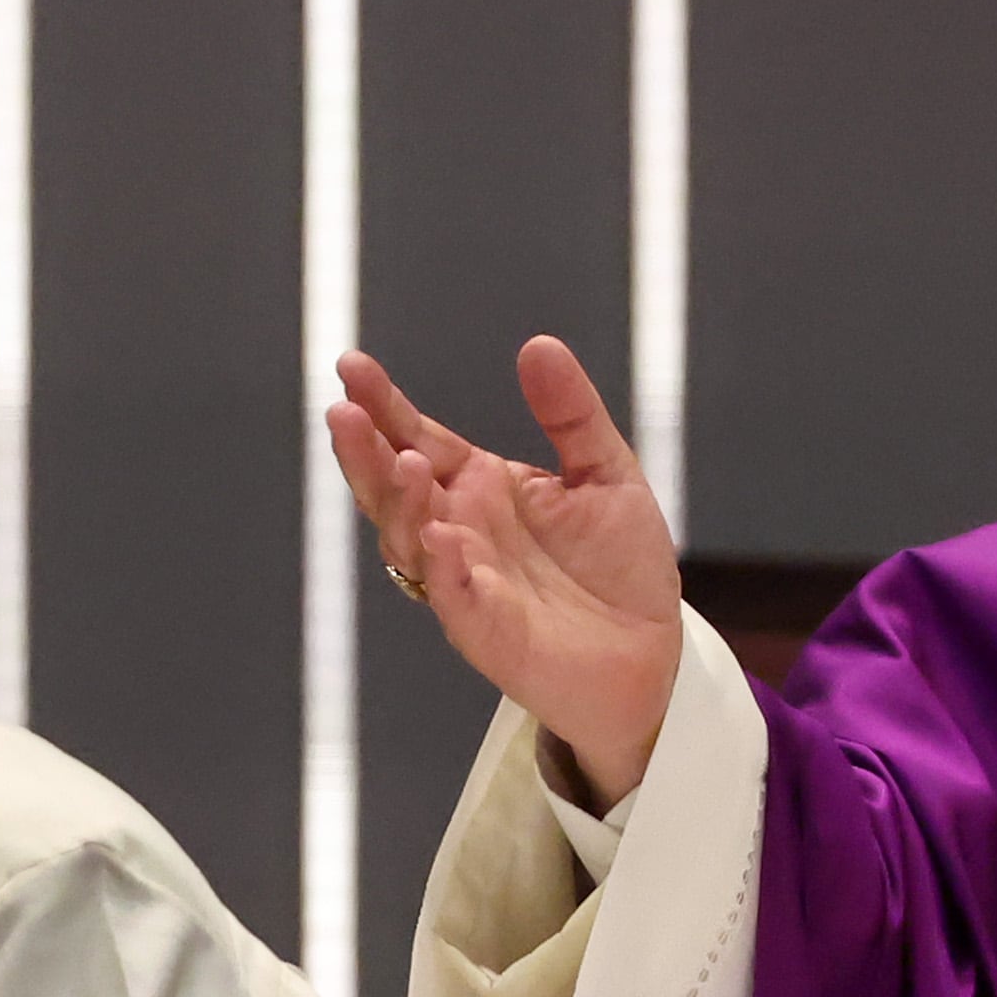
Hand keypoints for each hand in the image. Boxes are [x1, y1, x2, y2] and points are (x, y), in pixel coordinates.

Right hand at [325, 339, 683, 802]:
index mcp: (480, 486)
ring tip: (406, 462)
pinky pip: (451, 594)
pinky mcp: (484, 627)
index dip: (385, 405)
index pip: (418, 437)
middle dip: (365, 450)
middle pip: (394, 484)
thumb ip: (572, 414)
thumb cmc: (620, 566)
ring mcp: (463, 578)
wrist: (651, 652)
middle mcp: (458, 528)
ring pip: (409, 537)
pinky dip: (442, 566)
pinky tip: (442, 535)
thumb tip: (539, 344)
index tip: (353, 365)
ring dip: (401, 501)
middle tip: (345, 411)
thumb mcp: (608, 474)